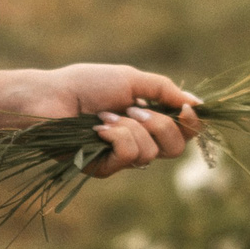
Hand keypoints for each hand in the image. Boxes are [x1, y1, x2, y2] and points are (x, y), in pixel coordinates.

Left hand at [0, 63, 200, 177]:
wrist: (50, 95)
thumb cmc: (86, 84)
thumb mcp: (131, 80)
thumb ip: (165, 91)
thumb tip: (199, 104)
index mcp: (148, 119)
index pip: (184, 132)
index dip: (191, 124)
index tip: (185, 109)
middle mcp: (139, 140)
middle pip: (176, 148)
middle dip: (160, 125)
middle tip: (134, 109)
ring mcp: (121, 157)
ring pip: (151, 152)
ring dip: (130, 128)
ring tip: (105, 115)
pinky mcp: (104, 169)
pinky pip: (129, 157)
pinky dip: (116, 137)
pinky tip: (97, 128)